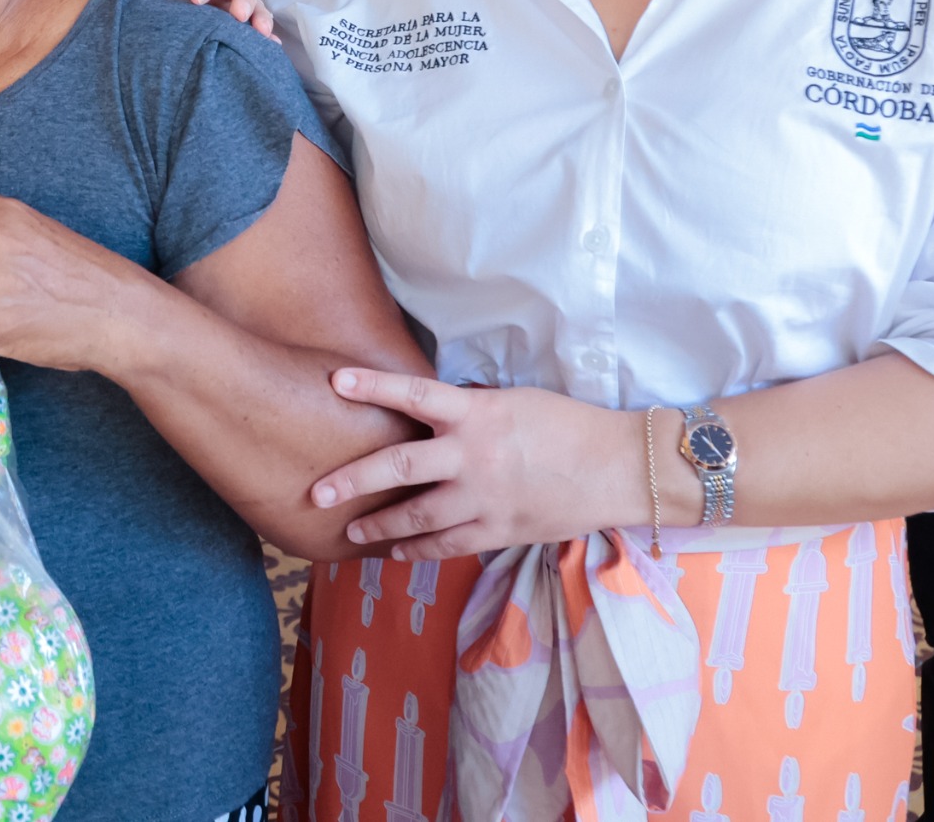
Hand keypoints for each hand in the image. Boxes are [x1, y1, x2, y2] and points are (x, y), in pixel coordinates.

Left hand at [308, 368, 640, 557]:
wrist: (617, 468)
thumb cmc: (567, 425)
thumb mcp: (512, 402)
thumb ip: (467, 411)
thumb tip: (427, 415)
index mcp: (478, 413)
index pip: (414, 394)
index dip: (373, 386)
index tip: (335, 380)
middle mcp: (474, 455)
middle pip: (399, 465)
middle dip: (353, 480)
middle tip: (317, 493)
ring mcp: (485, 497)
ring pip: (417, 515)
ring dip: (380, 526)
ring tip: (351, 533)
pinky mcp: (499, 530)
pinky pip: (447, 545)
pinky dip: (419, 549)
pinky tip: (397, 553)